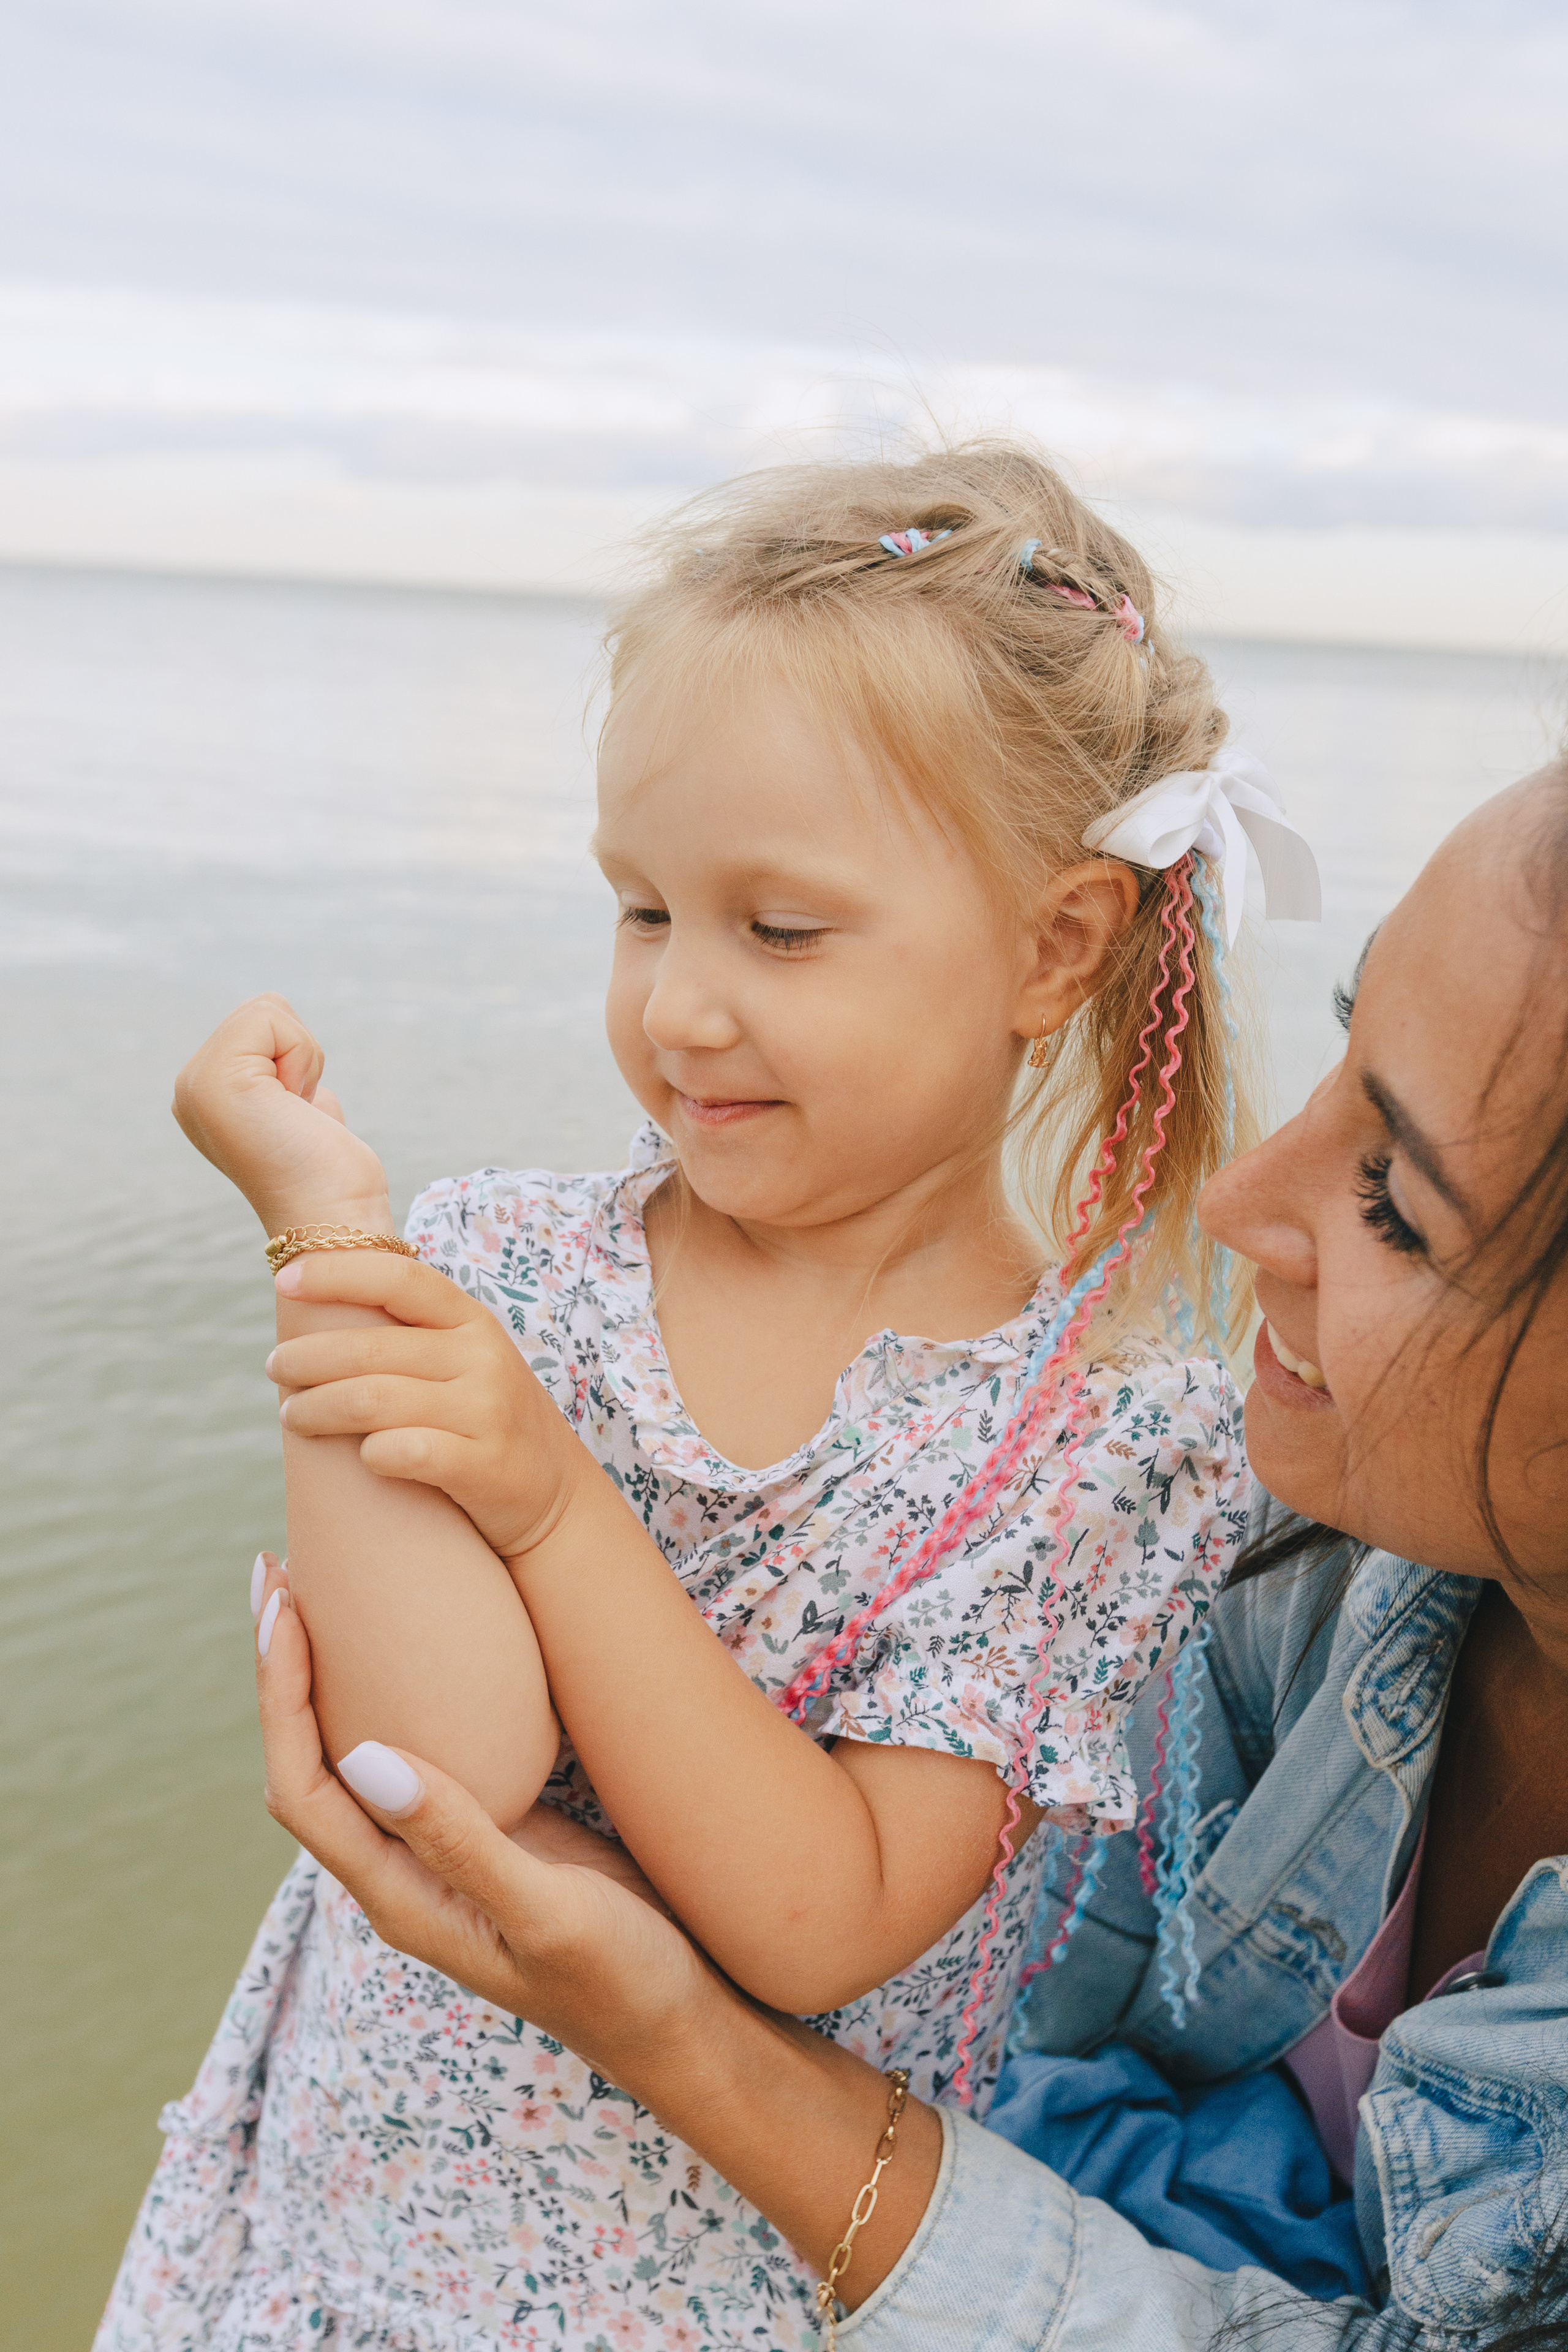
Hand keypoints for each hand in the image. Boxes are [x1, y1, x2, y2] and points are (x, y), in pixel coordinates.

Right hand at [173, 993, 389, 1233]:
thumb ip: (287, 1077)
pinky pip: (270, 1018)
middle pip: (265, 1012)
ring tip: (295, 1115)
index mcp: (207, 1094)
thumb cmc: (330, 1174)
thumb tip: (293, 1064)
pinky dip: (302, 1057)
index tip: (296, 1115)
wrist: (331, 1223)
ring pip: (269, 1011)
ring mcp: (195, 1084)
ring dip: (304, 1059)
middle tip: (297, 1116)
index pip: (261, 1025)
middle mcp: (190, 1088)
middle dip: (300, 1055)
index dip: (298, 1060)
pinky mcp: (214, 1081)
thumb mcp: (304, 1106)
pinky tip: (295, 1108)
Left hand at [251, 1556, 714, 2066]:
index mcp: (400, 1896)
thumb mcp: (549, 1912)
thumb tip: (365, 1757)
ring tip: (328, 1586)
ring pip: (359, 1749)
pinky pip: (423, 1747)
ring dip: (331, 1672)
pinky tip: (422, 1639)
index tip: (284, 1606)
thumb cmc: (622, 1980)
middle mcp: (404, 1870)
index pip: (302, 1787)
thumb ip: (460, 1842)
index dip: (279, 1696)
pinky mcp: (493, 1826)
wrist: (684, 2024)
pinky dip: (401, 1686)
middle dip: (284, 1668)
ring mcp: (446, 1848)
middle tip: (280, 1569)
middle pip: (309, 1759)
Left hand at [267, 1247, 592, 1560]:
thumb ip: (410, 1336)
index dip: (337, 1273)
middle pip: (370, 1348)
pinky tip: (360, 1457)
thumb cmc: (483, 1421)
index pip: (398, 1278)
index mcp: (471, 1320)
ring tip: (292, 1417)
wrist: (554, 1496)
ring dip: (318, 1409)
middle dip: (307, 1358)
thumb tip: (315, 1315)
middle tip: (275, 1368)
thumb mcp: (464, 1361)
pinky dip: (371, 1453)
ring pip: (375, 1400)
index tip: (284, 1280)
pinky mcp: (484, 1464)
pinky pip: (406, 1451)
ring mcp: (486, 1410)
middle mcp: (482, 1356)